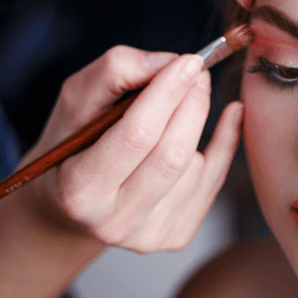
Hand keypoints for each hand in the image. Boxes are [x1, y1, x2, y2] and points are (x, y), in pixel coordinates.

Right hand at [22, 46, 242, 252]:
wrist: (70, 205)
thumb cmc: (73, 145)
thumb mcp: (75, 101)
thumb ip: (114, 72)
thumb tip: (168, 62)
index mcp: (79, 189)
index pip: (137, 136)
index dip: (168, 94)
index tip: (189, 61)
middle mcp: (113, 222)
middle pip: (173, 155)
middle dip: (192, 104)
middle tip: (197, 72)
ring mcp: (148, 235)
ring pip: (196, 167)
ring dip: (198, 125)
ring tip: (185, 104)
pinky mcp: (176, 236)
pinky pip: (214, 182)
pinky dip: (224, 144)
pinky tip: (228, 118)